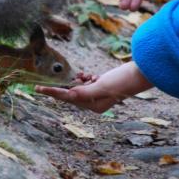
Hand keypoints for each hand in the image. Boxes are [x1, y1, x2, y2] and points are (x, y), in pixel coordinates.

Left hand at [35, 62, 153, 112]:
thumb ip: (85, 91)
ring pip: (78, 87)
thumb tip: (69, 94)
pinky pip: (86, 83)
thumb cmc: (123, 80)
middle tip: (61, 78)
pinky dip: (85, 77)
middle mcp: (95, 103)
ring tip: (86, 76)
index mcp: (94, 106)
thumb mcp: (103, 86)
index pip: (68, 98)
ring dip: (77, 80)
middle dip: (66, 85)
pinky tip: (91, 75)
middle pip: (71, 94)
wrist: (140, 73)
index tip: (38, 88)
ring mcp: (98, 94)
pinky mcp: (101, 86)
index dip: (52, 92)